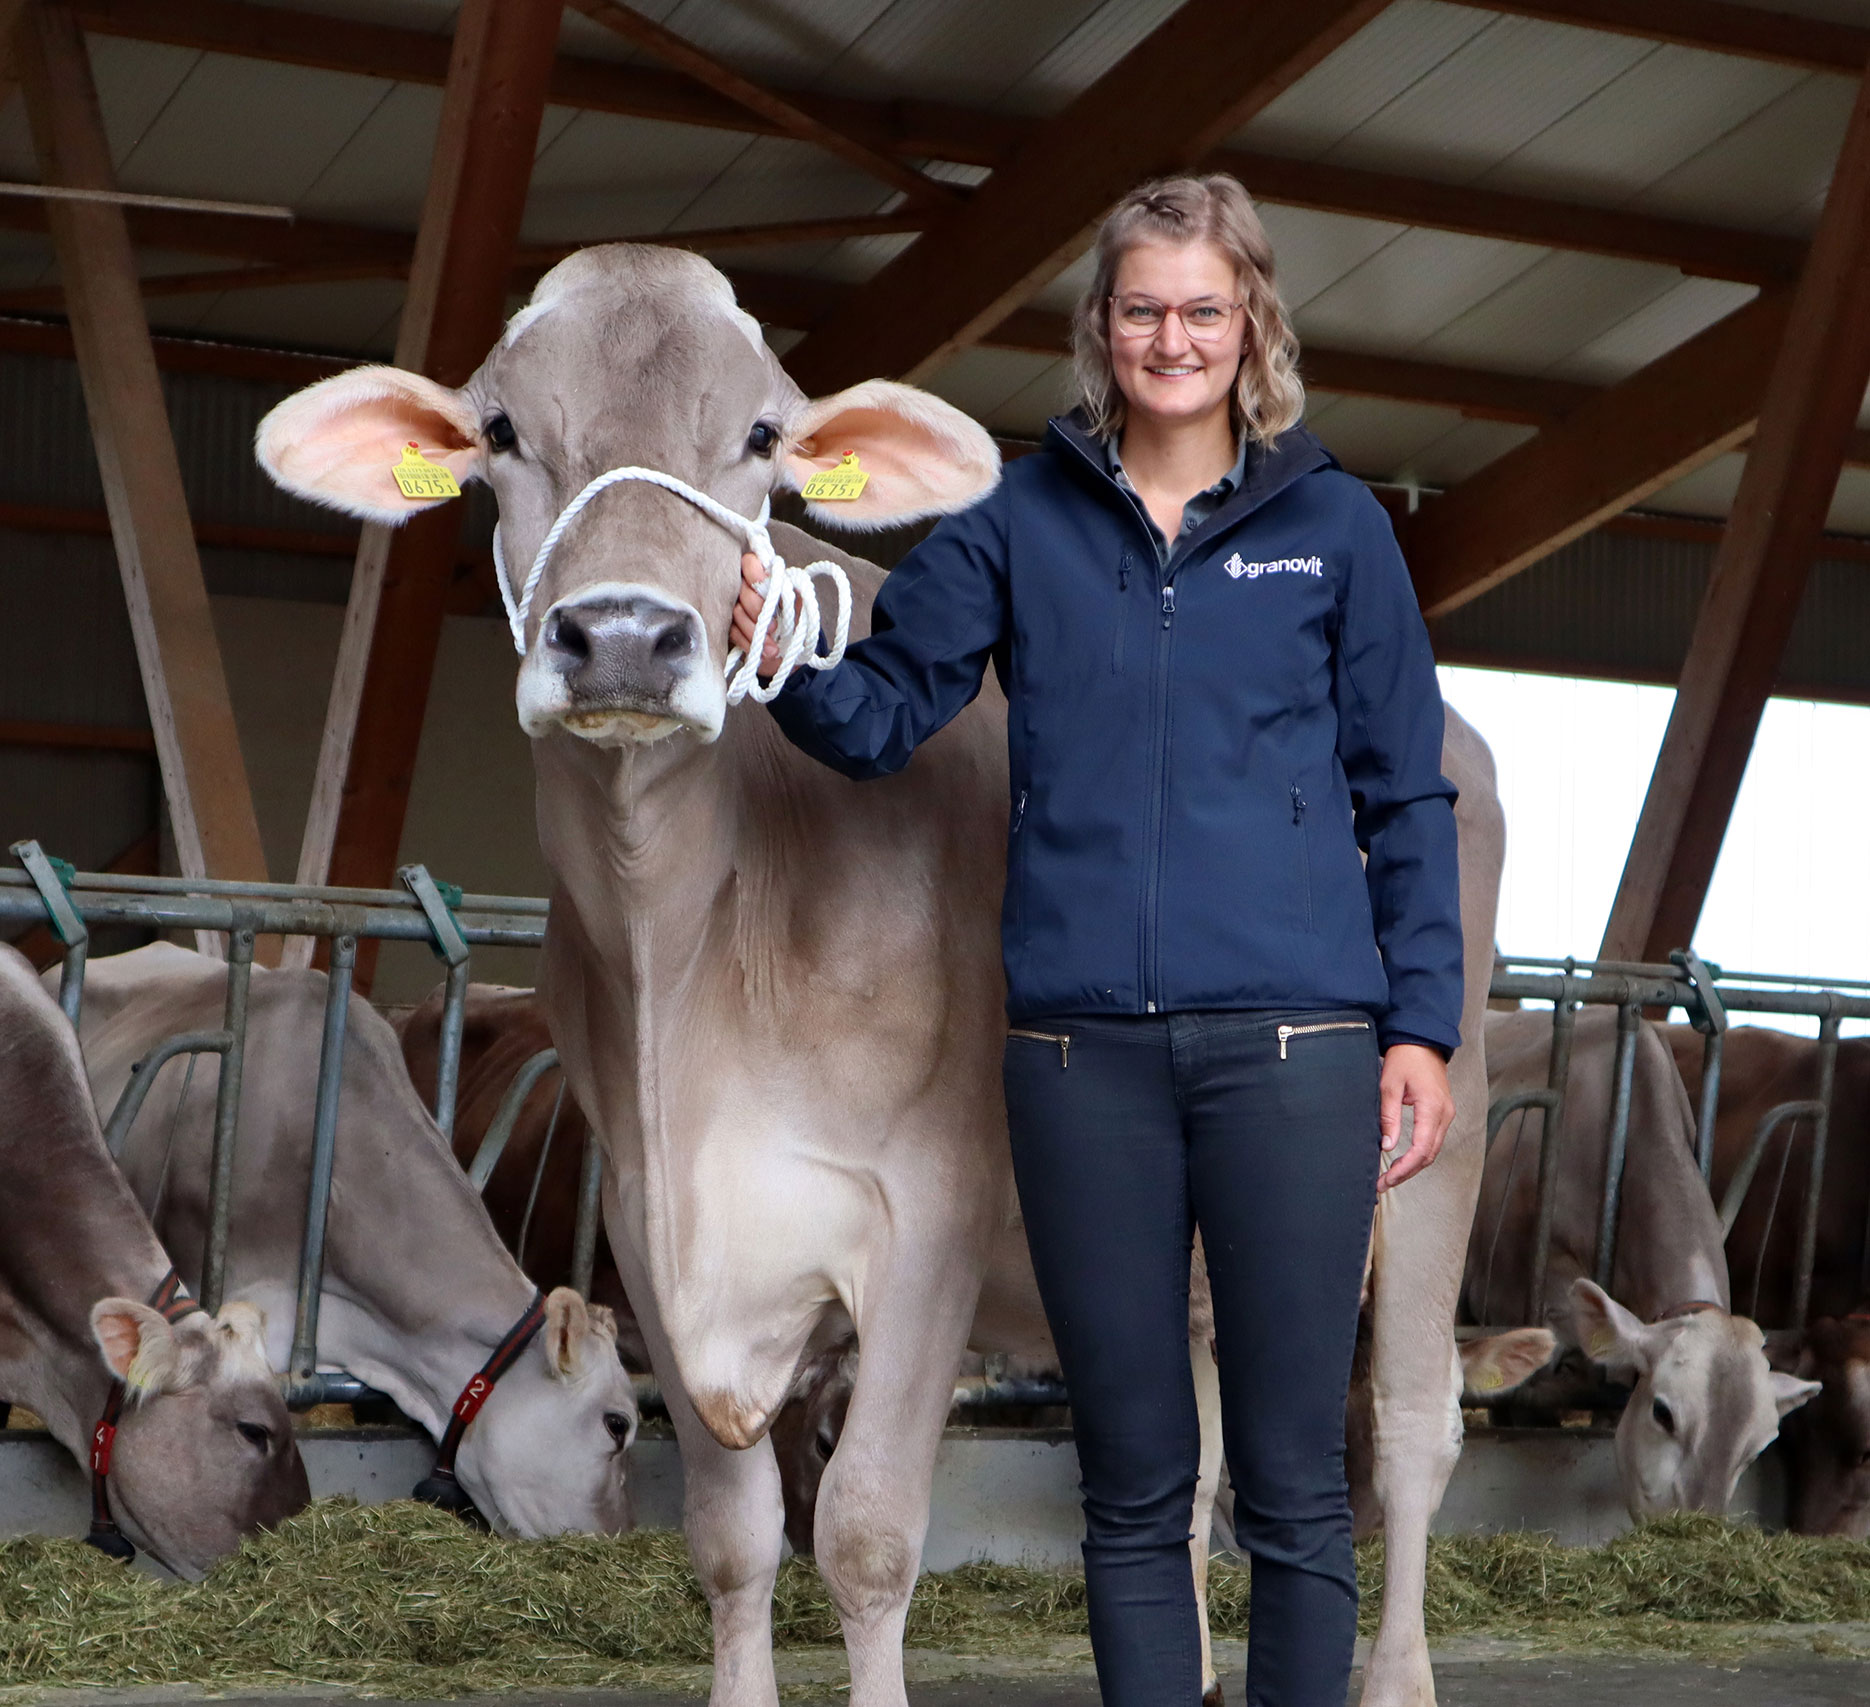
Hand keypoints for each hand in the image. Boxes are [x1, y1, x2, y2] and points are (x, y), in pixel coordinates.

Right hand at [730, 551, 796, 678]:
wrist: (792, 649)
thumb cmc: (796, 621)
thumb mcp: (800, 604)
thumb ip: (793, 591)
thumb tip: (782, 584)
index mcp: (764, 575)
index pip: (749, 563)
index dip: (754, 573)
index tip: (765, 586)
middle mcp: (746, 588)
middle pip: (742, 591)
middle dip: (757, 610)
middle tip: (774, 627)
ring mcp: (736, 607)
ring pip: (736, 613)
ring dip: (756, 632)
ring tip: (773, 648)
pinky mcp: (731, 626)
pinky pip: (733, 632)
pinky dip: (749, 643)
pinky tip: (763, 652)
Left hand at [1377, 1044, 1453, 1192]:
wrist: (1421, 1042)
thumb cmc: (1405, 1059)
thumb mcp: (1389, 1085)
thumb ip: (1388, 1117)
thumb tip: (1387, 1146)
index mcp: (1432, 1108)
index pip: (1421, 1149)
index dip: (1404, 1168)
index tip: (1387, 1178)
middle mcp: (1444, 1114)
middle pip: (1429, 1155)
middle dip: (1407, 1173)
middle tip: (1384, 1183)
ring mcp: (1446, 1114)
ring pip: (1432, 1151)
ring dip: (1413, 1166)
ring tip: (1390, 1176)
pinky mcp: (1442, 1113)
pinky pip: (1433, 1140)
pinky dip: (1419, 1154)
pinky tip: (1403, 1160)